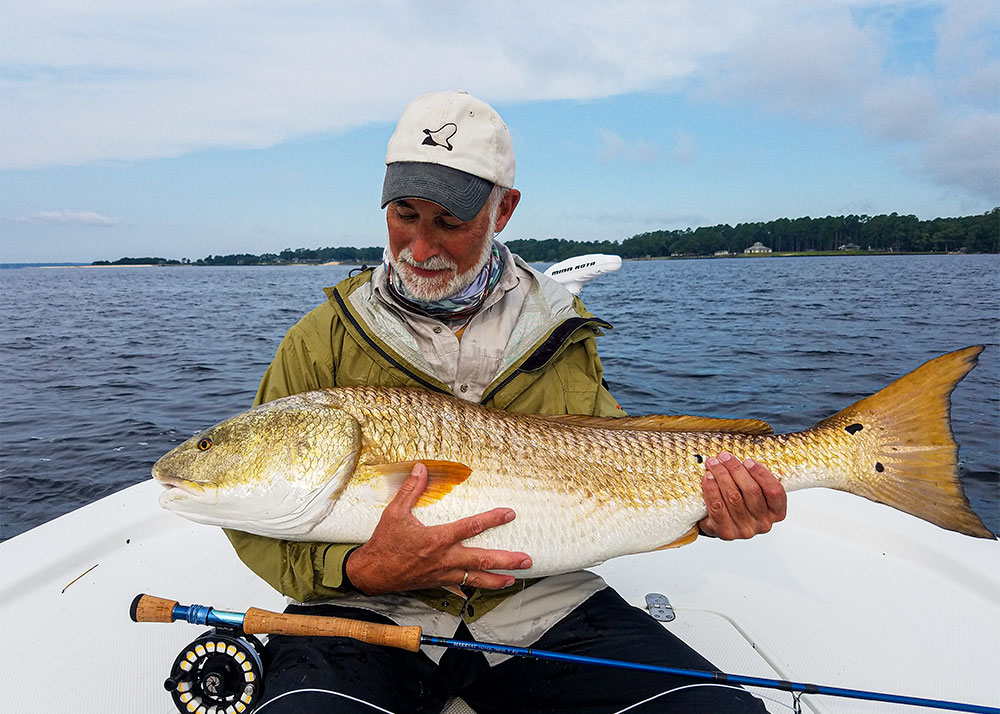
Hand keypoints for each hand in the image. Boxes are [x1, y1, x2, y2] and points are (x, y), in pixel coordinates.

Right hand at [345, 462, 532, 594]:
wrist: (372, 573)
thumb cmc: (384, 543)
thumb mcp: (395, 513)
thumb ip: (411, 490)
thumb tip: (420, 468)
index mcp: (437, 539)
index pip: (471, 527)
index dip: (492, 520)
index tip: (509, 514)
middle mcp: (445, 559)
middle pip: (482, 560)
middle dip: (506, 560)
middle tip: (526, 560)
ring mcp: (443, 574)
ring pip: (476, 579)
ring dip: (497, 579)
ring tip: (515, 579)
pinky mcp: (439, 583)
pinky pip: (462, 586)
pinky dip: (477, 586)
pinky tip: (487, 587)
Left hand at [699, 452, 785, 539]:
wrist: (718, 523)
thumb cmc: (739, 502)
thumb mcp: (753, 491)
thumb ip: (753, 478)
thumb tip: (741, 458)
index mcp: (776, 512)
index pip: (775, 492)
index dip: (762, 474)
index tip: (748, 460)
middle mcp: (763, 523)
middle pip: (751, 491)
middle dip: (736, 469)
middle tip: (724, 457)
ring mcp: (745, 530)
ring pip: (733, 497)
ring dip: (721, 476)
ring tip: (713, 463)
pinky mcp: (726, 532)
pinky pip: (717, 507)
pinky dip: (711, 489)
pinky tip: (708, 477)